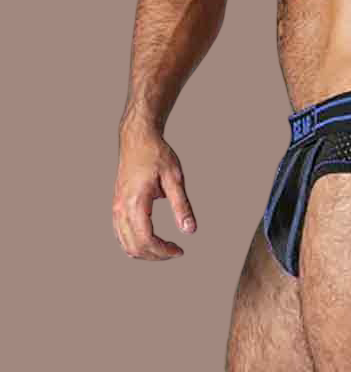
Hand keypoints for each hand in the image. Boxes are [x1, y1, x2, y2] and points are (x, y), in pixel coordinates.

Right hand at [112, 120, 195, 259]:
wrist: (137, 139)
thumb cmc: (157, 154)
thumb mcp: (174, 178)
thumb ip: (182, 206)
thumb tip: (190, 230)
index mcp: (136, 202)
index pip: (146, 240)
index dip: (163, 251)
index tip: (180, 251)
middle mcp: (121, 208)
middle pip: (133, 247)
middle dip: (155, 255)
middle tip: (175, 251)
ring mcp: (115, 208)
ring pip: (124, 244)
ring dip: (144, 252)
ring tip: (165, 248)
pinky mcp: (116, 206)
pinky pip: (120, 234)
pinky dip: (134, 243)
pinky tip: (151, 239)